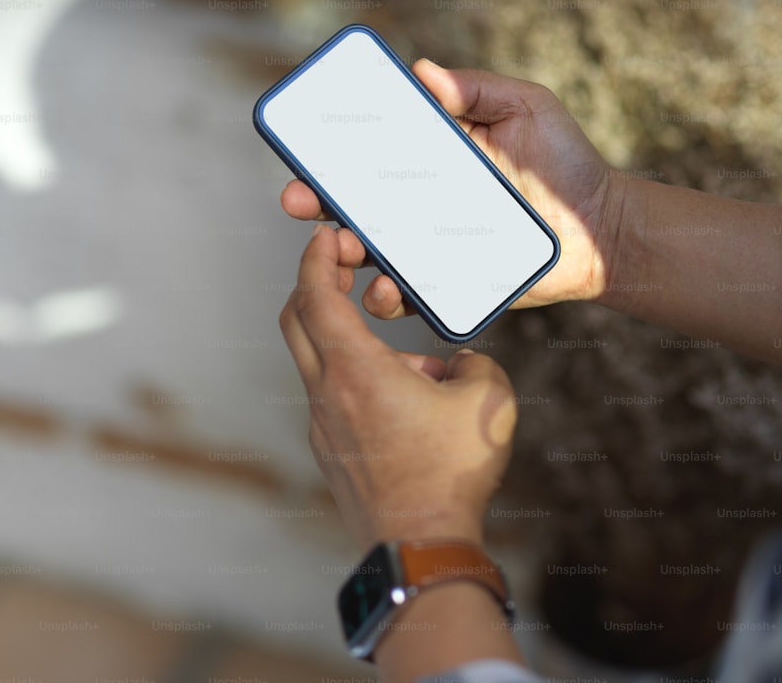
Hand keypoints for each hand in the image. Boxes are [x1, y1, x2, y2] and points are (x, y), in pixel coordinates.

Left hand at [279, 225, 518, 550]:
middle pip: (296, 320)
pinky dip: (353, 379)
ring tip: (409, 360)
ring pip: (317, 362)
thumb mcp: (486, 401)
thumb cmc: (450, 473)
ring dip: (345, 339)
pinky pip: (332, 398)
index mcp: (356, 370)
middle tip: (342, 270)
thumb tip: (457, 365)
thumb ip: (474, 365)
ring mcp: (322, 426)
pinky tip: (402, 400)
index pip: (316, 296)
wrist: (420, 545)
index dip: (316, 259)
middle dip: (313, 285)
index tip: (324, 237)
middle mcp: (327, 393)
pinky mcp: (330, 452)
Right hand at [281, 59, 615, 319]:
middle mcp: (420, 203)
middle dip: (315, 202)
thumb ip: (477, 89)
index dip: (329, 151)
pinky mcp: (447, 284)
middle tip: (298, 200)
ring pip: (369, 253)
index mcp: (431, 158)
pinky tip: (386, 290)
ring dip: (343, 252)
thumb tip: (423, 70)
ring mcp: (430, 246)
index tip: (302, 148)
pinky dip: (388, 297)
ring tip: (341, 248)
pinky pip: (407, 295)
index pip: (368, 153)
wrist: (602, 230)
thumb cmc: (566, 164)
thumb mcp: (527, 109)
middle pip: (353, 204)